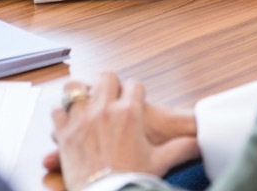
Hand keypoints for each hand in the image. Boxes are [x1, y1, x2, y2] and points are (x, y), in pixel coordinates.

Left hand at [43, 90, 197, 172]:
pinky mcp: (64, 132)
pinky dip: (60, 113)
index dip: (135, 90)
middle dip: (109, 83)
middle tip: (109, 93)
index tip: (133, 97)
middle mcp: (104, 110)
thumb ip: (182, 148)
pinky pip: (56, 110)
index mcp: (130, 113)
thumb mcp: (161, 162)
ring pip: (76, 88)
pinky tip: (67, 118)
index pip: (134, 84)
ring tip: (84, 101)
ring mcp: (82, 118)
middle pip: (106, 77)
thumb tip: (200, 143)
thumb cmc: (134, 179)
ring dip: (80, 94)